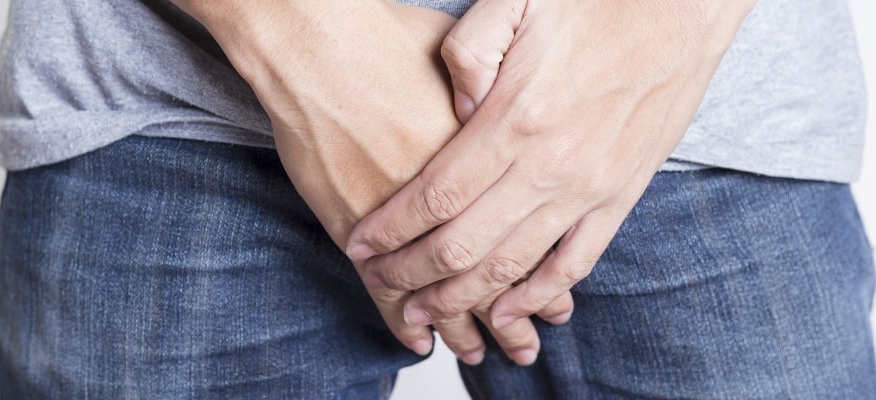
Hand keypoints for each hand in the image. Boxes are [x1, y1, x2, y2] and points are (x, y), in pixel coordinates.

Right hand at [175, 0, 570, 363]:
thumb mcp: (471, 51)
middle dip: (512, 320)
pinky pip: (382, 290)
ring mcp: (403, 220)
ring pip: (443, 290)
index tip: (556, 306)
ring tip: (480, 353)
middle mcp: (458, 199)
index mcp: (498, 158)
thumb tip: (506, 115)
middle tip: (524, 348)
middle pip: (495, 275)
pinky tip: (414, 339)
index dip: (545, 281)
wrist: (318, 45)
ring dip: (463, 327)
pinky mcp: (355, 227)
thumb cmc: (387, 38)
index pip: (532, 241)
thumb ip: (499, 94)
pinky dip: (397, 319)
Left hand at [349, 0, 754, 333]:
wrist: (682, 10)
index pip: (436, 195)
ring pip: (511, 267)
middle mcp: (550, 166)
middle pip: (463, 244)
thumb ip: (468, 56)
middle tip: (380, 284)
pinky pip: (574, 264)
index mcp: (516, 119)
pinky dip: (536, 295)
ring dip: (461, 297)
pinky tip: (505, 310)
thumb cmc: (595, 1)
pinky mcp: (620, 198)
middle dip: (411, 273)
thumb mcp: (514, 3)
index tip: (360, 245)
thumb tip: (451, 116)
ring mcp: (588, 189)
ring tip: (423, 312)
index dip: (392, 228)